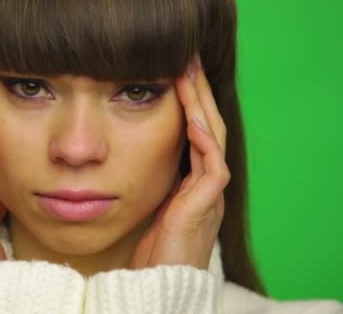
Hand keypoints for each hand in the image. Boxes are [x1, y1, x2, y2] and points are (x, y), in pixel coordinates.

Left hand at [130, 57, 228, 270]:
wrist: (162, 284)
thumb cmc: (153, 249)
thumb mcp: (151, 204)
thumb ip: (152, 179)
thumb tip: (128, 154)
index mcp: (194, 179)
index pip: (196, 128)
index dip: (189, 99)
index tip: (174, 70)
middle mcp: (207, 181)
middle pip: (209, 124)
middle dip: (198, 91)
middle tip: (188, 58)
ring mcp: (211, 192)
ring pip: (214, 137)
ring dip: (202, 105)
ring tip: (190, 74)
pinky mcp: (208, 205)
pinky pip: (213, 165)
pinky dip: (205, 140)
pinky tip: (194, 119)